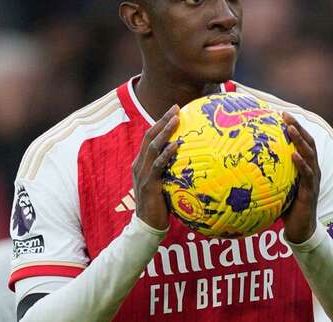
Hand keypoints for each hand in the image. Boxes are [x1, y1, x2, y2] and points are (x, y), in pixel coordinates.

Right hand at [132, 104, 179, 229]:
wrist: (148, 225)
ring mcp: (142, 174)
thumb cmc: (161, 204)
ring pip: (152, 147)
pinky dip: (167, 154)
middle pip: (149, 137)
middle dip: (162, 121)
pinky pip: (158, 166)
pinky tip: (178, 145)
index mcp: (141, 163)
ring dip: (165, 132)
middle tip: (176, 108)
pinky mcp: (149, 184)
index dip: (160, 123)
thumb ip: (172, 170)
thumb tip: (192, 159)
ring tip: (176, 120)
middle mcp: (139, 165)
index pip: (149, 137)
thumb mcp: (165, 183)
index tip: (174, 110)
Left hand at [281, 112, 319, 243]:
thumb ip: (270, 174)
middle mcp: (312, 169)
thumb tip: (243, 165)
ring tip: (290, 129)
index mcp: (306, 166)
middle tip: (285, 115)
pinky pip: (307, 174)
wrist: (301, 229)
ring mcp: (313, 179)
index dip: (295, 126)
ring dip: (300, 140)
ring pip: (309, 155)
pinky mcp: (310, 191)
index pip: (303, 141)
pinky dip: (301, 163)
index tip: (282, 114)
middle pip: (308, 142)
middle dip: (298, 127)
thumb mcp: (279, 187)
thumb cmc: (287, 207)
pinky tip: (293, 156)